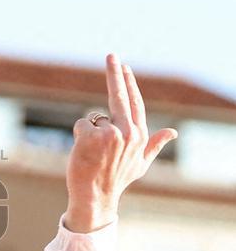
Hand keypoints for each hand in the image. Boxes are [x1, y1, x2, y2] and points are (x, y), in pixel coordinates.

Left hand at [63, 53, 177, 231]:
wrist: (94, 196)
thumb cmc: (115, 180)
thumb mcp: (140, 164)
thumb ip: (154, 145)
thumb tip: (173, 132)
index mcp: (140, 136)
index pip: (135, 103)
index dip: (129, 84)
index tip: (124, 67)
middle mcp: (128, 132)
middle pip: (119, 95)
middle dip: (115, 73)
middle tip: (111, 55)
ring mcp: (111, 133)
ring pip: (94, 119)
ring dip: (89, 132)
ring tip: (92, 153)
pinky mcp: (93, 135)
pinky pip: (82, 124)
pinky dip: (79, 136)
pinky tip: (83, 152)